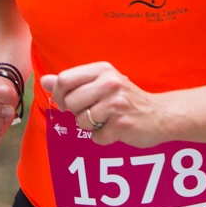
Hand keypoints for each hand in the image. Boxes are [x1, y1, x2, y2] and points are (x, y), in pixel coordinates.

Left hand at [42, 62, 168, 147]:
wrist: (161, 115)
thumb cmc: (126, 99)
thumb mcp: (101, 83)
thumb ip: (73, 82)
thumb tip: (44, 80)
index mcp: (103, 69)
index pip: (64, 79)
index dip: (59, 94)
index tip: (68, 102)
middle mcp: (110, 82)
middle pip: (70, 102)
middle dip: (76, 112)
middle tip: (93, 112)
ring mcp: (117, 103)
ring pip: (81, 121)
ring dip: (90, 127)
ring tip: (107, 120)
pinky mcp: (122, 124)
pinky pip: (96, 137)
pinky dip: (103, 138)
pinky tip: (116, 129)